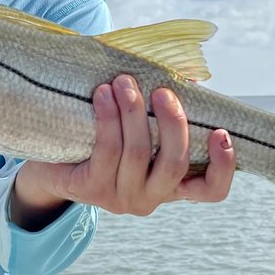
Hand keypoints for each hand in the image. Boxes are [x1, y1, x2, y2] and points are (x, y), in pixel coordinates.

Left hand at [11, 75, 234, 227]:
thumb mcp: (138, 126)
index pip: (211, 190)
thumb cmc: (103, 138)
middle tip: (163, 92)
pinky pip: (106, 151)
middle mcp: (150, 197)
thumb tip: (188, 76)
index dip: (223, 166)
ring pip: (137, 154)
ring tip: (123, 81)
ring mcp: (121, 197)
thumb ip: (164, 108)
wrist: (50, 165)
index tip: (221, 132)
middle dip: (172, 123)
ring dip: (133, 112)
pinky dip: (107, 118)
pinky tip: (102, 95)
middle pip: (174, 164)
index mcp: (171, 184)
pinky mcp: (91, 190)